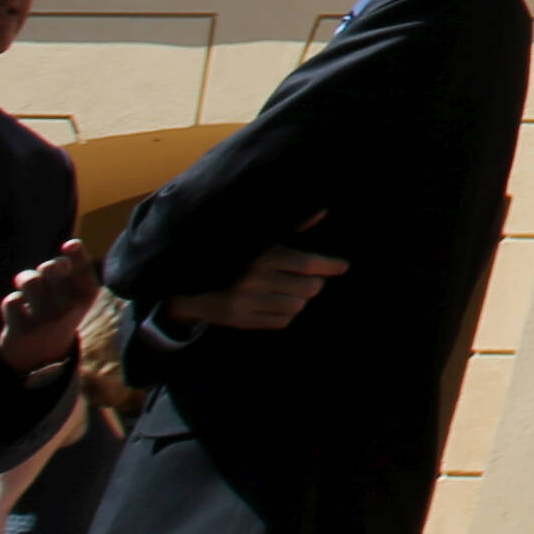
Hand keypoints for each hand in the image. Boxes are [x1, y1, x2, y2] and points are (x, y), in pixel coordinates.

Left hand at [0, 240, 97, 371]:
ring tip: (25, 287)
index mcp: (88, 294)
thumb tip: (70, 246)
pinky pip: (12, 301)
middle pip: (49, 268)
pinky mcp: (24, 330)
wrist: (42, 351)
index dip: (74, 251)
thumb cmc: (58, 308)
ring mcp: (48, 320)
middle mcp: (71, 308)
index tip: (68, 246)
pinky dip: (12, 303)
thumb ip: (75, 264)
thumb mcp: (74, 289)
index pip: (82, 263)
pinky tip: (19, 313)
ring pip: (30, 281)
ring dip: (24, 280)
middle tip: (43, 278)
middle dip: (41, 269)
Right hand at [163, 241, 348, 332]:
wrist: (190, 284)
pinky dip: (287, 314)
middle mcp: (253, 278)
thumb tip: (322, 212)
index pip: (307, 263)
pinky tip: (278, 303)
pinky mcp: (241, 320)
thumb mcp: (259, 238)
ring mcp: (246, 302)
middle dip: (315, 283)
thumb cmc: (235, 257)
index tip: (343, 266)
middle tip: (311, 279)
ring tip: (291, 290)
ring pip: (298, 306)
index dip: (330, 266)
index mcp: (260, 254)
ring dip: (300, 299)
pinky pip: (283, 321)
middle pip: (309, 288)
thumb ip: (293, 227)